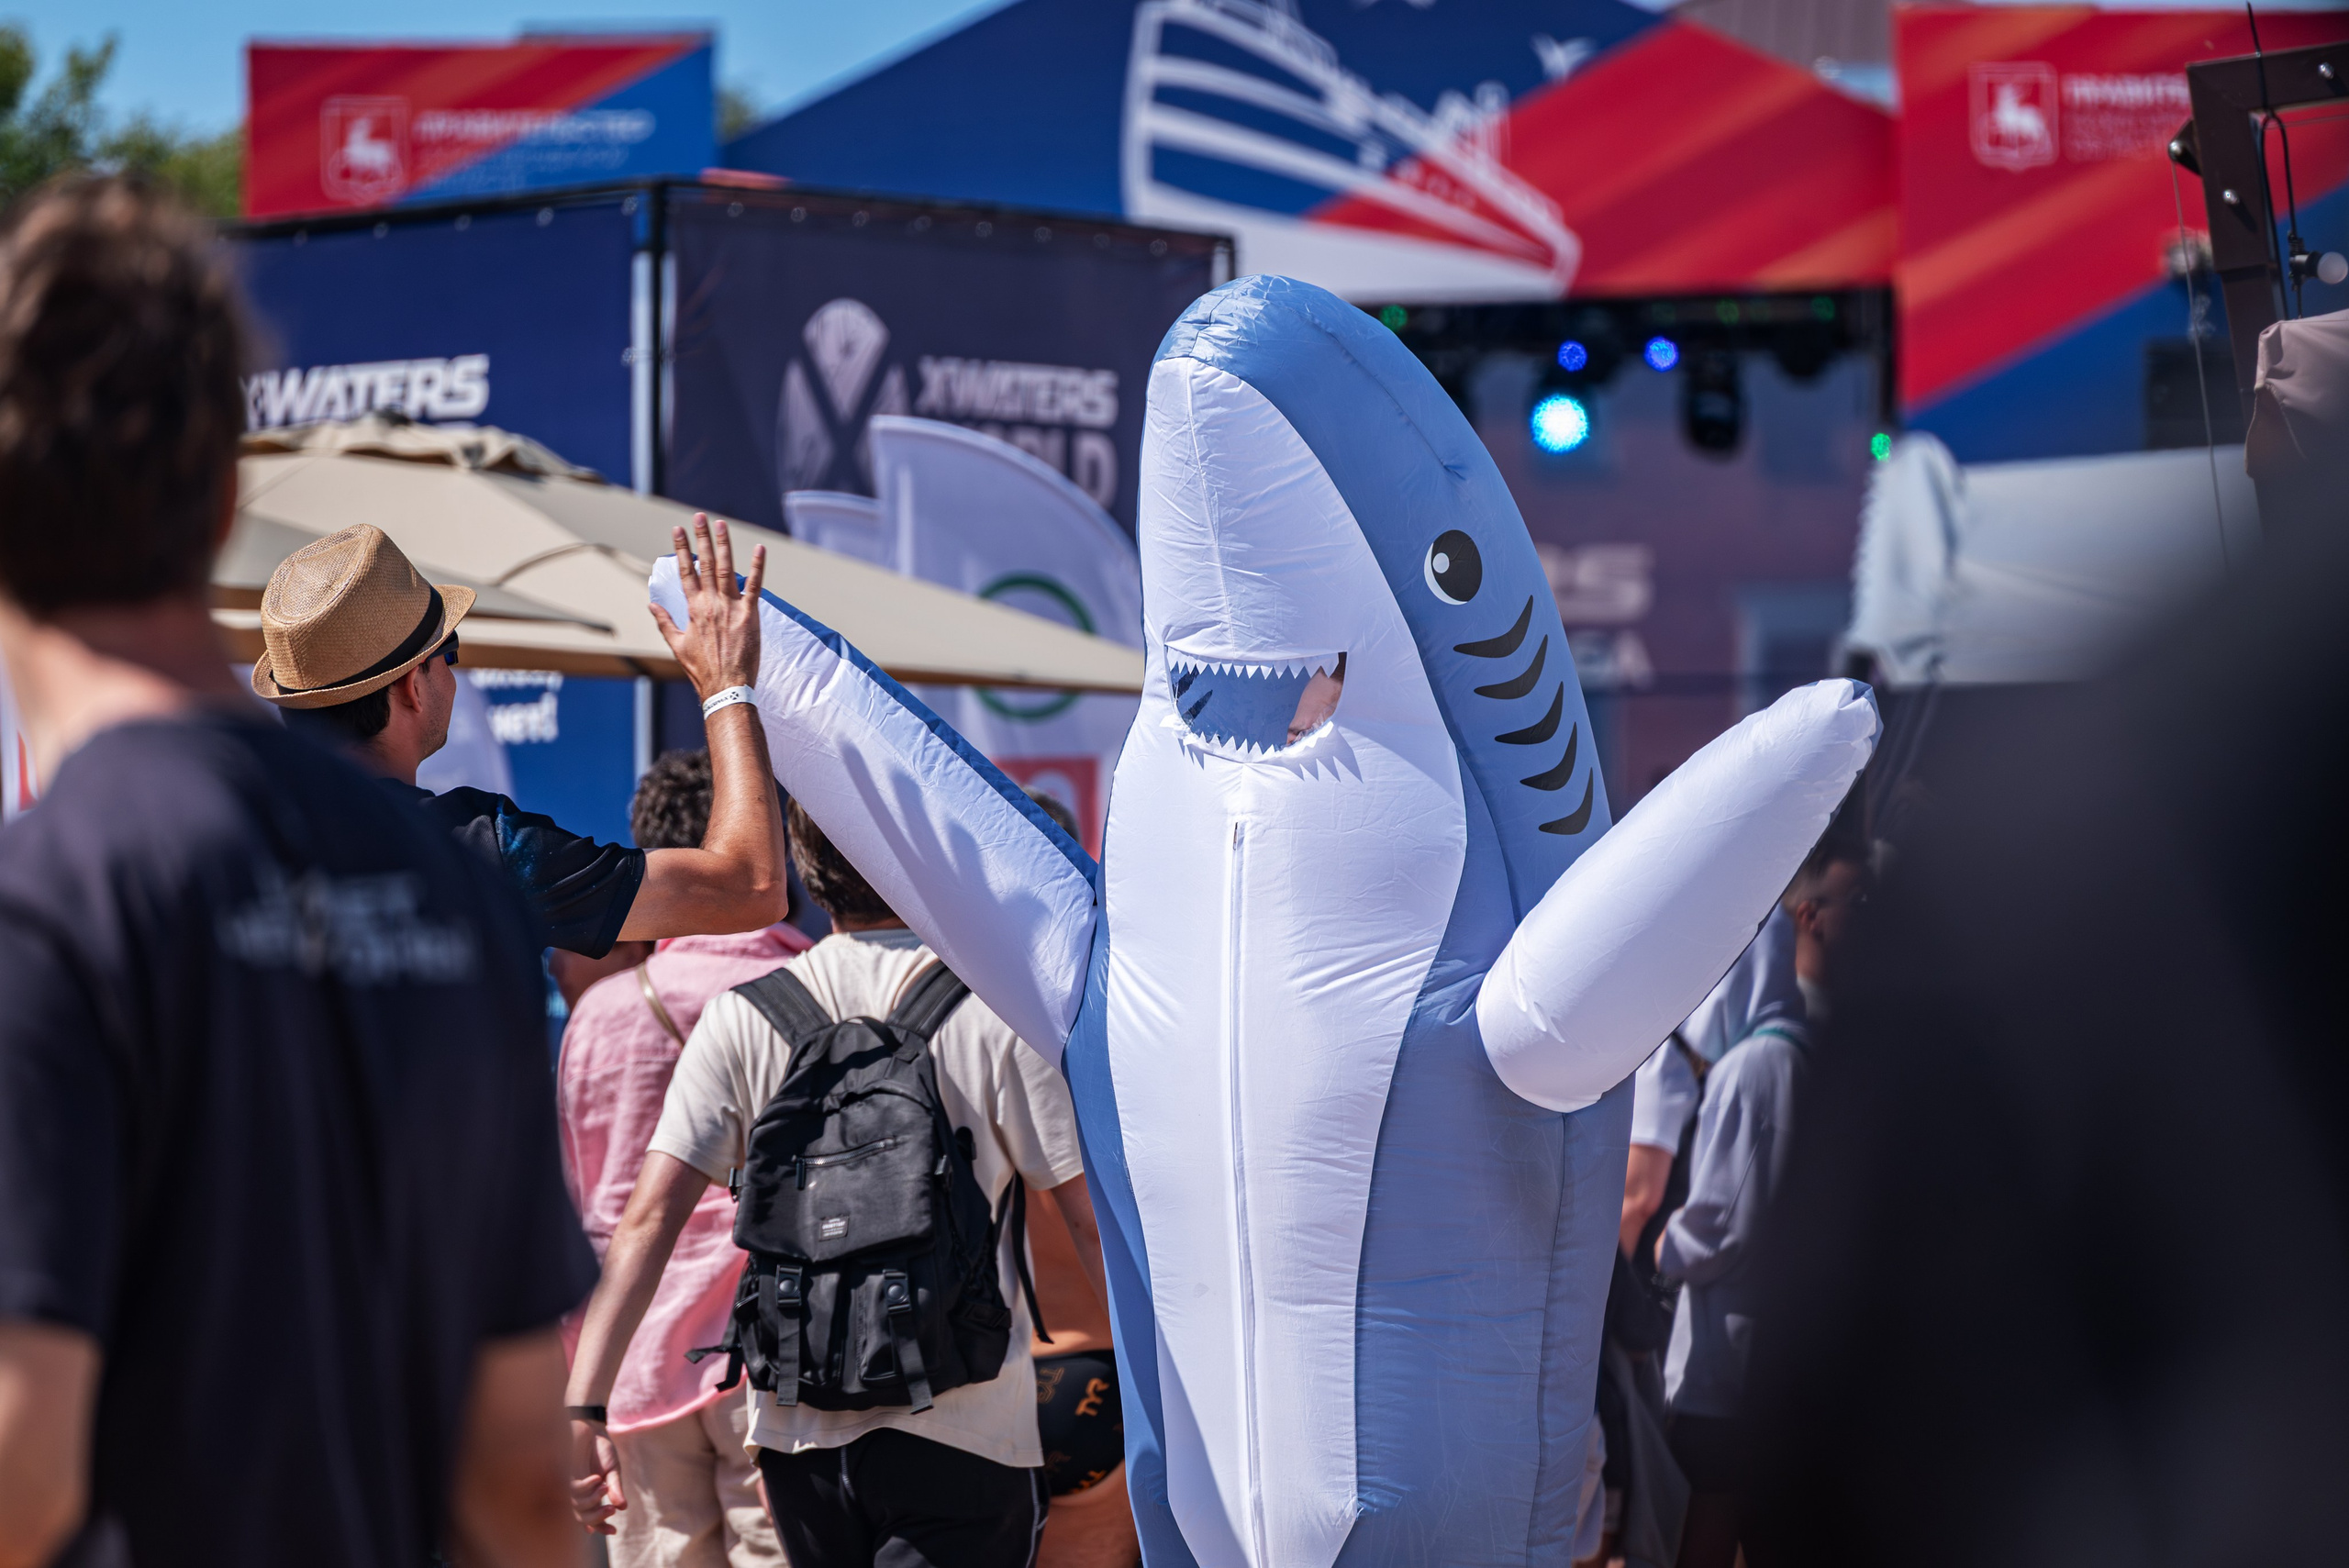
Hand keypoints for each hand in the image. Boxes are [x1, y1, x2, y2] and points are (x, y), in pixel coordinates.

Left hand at [568, 1418, 624, 1534]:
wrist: (591, 1426)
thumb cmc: (601, 1448)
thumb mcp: (613, 1470)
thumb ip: (615, 1488)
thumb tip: (622, 1508)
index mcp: (590, 1496)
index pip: (591, 1518)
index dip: (600, 1526)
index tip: (613, 1531)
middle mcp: (578, 1494)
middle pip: (581, 1517)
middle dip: (596, 1519)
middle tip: (611, 1512)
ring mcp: (569, 1485)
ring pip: (575, 1506)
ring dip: (593, 1501)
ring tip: (607, 1487)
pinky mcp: (563, 1473)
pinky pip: (571, 1490)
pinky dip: (586, 1487)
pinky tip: (597, 1478)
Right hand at [650, 513, 767, 698]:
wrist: (726, 688)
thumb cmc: (702, 670)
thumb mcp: (677, 646)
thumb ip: (665, 623)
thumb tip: (651, 605)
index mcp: (694, 609)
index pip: (686, 572)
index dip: (682, 549)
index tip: (678, 530)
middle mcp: (711, 604)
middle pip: (706, 564)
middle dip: (702, 538)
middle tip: (700, 516)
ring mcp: (731, 608)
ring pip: (727, 569)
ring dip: (724, 545)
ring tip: (721, 525)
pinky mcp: (750, 616)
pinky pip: (755, 587)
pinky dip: (758, 567)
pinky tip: (760, 549)